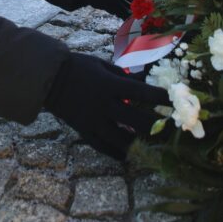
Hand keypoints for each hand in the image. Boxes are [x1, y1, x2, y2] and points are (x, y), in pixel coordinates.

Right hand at [44, 53, 168, 158]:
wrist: (48, 79)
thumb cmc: (77, 66)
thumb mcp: (101, 64)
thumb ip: (123, 75)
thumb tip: (144, 81)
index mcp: (109, 85)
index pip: (141, 93)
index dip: (160, 97)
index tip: (174, 101)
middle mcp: (104, 104)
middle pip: (136, 120)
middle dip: (155, 124)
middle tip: (170, 128)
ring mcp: (93, 120)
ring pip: (121, 139)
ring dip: (138, 142)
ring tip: (151, 144)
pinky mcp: (84, 130)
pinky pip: (103, 147)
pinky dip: (116, 153)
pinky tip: (127, 156)